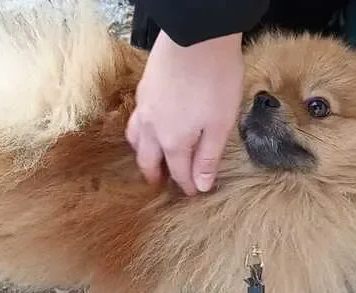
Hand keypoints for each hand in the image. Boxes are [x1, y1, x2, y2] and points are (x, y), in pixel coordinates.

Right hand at [125, 31, 244, 194]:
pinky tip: (149, 125)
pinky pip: (136, 119)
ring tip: (150, 158)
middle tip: (160, 185)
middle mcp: (152, 128)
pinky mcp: (143, 89)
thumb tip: (201, 185)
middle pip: (149, 160)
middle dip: (155, 175)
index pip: (179, 172)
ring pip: (135, 139)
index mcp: (173, 141)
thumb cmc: (214, 79)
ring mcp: (144, 107)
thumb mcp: (220, 123)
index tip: (193, 193)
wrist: (196, 36)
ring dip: (143, 153)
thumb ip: (208, 157)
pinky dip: (140, 131)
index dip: (187, 186)